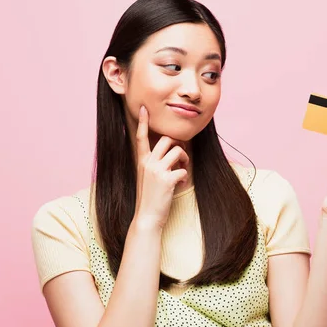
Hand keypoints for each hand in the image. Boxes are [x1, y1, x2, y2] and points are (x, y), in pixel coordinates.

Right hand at [134, 106, 188, 228]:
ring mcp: (157, 171)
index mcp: (141, 161)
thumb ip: (155, 164)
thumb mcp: (146, 177)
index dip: (143, 122)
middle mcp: (147, 163)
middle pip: (167, 140)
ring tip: (182, 170)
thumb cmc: (149, 197)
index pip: (141, 137)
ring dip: (185, 159)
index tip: (144, 108)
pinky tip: (181, 183)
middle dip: (178, 145)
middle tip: (181, 156)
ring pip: (178, 151)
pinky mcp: (167, 179)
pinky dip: (185, 176)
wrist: (147, 217)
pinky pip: (183, 169)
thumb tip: (173, 153)